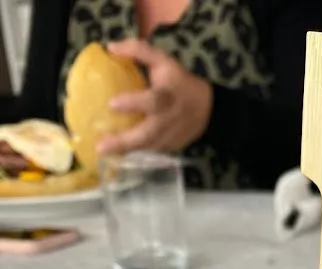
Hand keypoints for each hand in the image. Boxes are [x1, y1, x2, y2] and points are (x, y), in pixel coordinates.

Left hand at [97, 39, 212, 155]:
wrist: (206, 110)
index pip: (152, 101)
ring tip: (103, 152)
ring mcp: (169, 137)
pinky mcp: (169, 147)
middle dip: (125, 141)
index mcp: (167, 96)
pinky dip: (133, 153)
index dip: (134, 103)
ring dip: (125, 151)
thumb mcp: (163, 61)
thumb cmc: (179, 82)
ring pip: (146, 147)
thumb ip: (138, 51)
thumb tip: (110, 48)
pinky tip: (117, 153)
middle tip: (101, 146)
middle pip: (147, 134)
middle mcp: (168, 120)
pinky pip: (149, 151)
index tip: (112, 103)